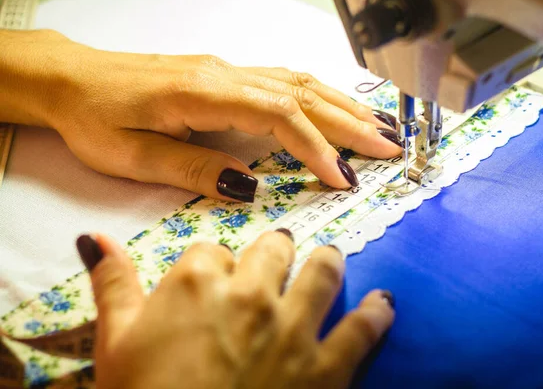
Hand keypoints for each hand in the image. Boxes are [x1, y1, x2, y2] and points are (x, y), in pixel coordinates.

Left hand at [0, 30, 402, 201]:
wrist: (73, 82)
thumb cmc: (97, 119)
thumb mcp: (134, 156)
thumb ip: (194, 168)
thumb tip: (249, 185)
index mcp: (204, 94)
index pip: (280, 115)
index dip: (317, 146)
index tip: (344, 177)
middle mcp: (225, 75)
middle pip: (303, 93)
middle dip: (350, 122)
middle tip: (391, 147)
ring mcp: (228, 71)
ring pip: (299, 82)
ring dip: (343, 105)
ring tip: (381, 126)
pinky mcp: (226, 76)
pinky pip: (285, 81)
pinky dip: (320, 96)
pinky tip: (338, 107)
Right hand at [76, 231, 394, 388]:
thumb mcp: (115, 343)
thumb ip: (112, 283)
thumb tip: (95, 238)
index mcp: (198, 281)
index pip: (212, 249)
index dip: (215, 263)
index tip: (216, 276)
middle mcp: (252, 292)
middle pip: (273, 249)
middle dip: (274, 251)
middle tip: (277, 255)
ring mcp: (294, 327)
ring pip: (323, 271)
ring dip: (327, 261)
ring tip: (329, 258)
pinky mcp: (327, 367)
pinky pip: (363, 327)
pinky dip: (376, 311)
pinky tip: (383, 302)